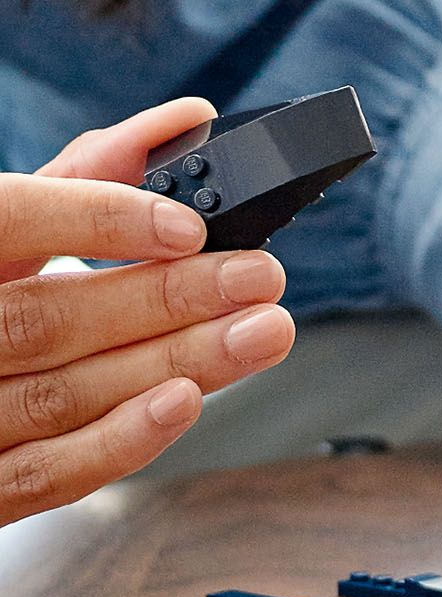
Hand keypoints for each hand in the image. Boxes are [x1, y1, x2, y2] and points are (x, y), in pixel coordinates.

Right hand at [0, 100, 296, 527]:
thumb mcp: (16, 226)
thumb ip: (92, 172)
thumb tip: (186, 121)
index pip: (8, 221)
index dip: (97, 221)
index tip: (189, 227)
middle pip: (49, 319)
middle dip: (168, 299)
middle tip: (262, 278)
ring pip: (60, 396)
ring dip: (176, 362)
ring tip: (261, 332)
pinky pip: (43, 475)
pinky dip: (120, 441)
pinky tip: (188, 401)